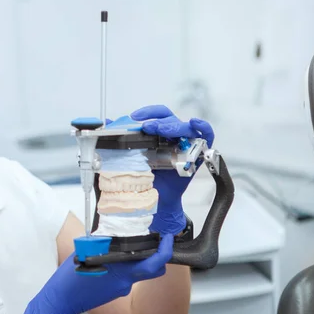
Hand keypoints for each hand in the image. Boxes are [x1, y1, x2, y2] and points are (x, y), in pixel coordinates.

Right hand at [19, 234, 173, 313]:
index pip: (154, 262)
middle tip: (154, 242)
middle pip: (152, 268)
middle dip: (156, 256)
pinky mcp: (115, 293)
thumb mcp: (86, 251)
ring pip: (136, 271)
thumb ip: (103, 242)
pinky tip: (108, 262)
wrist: (62, 300)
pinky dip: (122, 268)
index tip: (168, 239)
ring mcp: (121, 289)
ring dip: (134, 260)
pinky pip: (125, 278)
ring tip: (120, 249)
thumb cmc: (71, 278)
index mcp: (121, 269)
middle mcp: (125, 281)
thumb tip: (113, 233)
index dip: (165, 250)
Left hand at [130, 104, 214, 234]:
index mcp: (158, 134)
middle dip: (156, 120)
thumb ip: (119, 141)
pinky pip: (206, 136)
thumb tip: (107, 123)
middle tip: (145, 127)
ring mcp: (186, 144)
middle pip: (169, 119)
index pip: (155, 115)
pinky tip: (194, 123)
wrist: (155, 201)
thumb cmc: (144, 179)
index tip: (132, 118)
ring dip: (171, 125)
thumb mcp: (128, 159)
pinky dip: (203, 127)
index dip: (146, 113)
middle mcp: (173, 136)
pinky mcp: (197, 154)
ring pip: (184, 126)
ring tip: (158, 129)